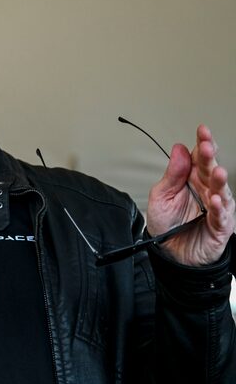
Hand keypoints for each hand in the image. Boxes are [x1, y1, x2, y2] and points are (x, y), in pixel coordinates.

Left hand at [146, 125, 234, 265]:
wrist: (170, 253)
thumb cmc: (167, 224)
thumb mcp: (160, 196)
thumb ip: (171, 174)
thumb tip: (178, 149)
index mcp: (192, 179)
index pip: (200, 158)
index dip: (202, 143)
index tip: (202, 130)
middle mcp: (207, 190)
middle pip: (211, 170)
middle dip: (210, 157)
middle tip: (206, 146)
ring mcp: (216, 207)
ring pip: (221, 191)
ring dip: (219, 180)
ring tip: (217, 171)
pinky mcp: (220, 226)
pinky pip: (221, 216)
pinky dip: (219, 208)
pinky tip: (216, 200)